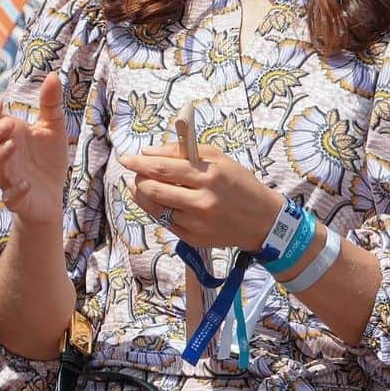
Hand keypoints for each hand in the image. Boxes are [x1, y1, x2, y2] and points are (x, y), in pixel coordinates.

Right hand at [0, 72, 68, 224]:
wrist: (52, 196)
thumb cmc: (48, 159)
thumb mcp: (53, 129)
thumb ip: (50, 104)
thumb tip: (52, 75)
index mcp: (8, 135)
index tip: (0, 101)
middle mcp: (3, 155)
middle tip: (10, 124)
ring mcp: (7, 176)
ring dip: (1, 156)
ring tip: (13, 145)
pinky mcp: (15, 197)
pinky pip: (10, 195)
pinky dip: (16, 190)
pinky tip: (26, 183)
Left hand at [121, 143, 282, 250]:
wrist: (262, 220)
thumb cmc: (239, 184)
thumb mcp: (218, 159)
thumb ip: (184, 152)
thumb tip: (150, 152)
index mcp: (208, 176)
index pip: (163, 167)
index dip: (140, 162)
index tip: (127, 158)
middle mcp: (201, 201)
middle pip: (153, 188)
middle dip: (138, 177)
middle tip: (136, 171)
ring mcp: (195, 223)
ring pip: (154, 207)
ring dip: (142, 193)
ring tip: (142, 184)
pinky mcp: (193, 238)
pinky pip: (164, 221)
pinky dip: (156, 209)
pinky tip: (158, 200)